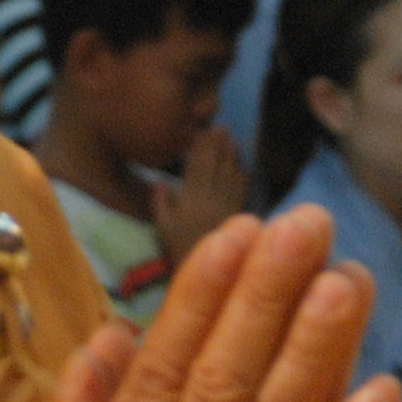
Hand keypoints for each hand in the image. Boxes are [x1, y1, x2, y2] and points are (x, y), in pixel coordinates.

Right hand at [154, 127, 248, 275]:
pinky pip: (242, 190)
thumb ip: (160, 202)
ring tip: (231, 139)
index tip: (201, 132)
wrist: (206, 273)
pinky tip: (241, 166)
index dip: (200, 148)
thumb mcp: (161, 226)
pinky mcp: (239, 213)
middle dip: (218, 145)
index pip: (196, 167)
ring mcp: (227, 205)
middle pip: (215, 166)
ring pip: (230, 174)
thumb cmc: (178, 247)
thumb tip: (161, 180)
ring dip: (231, 154)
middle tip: (221, 127)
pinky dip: (242, 175)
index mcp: (190, 199)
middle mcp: (211, 198)